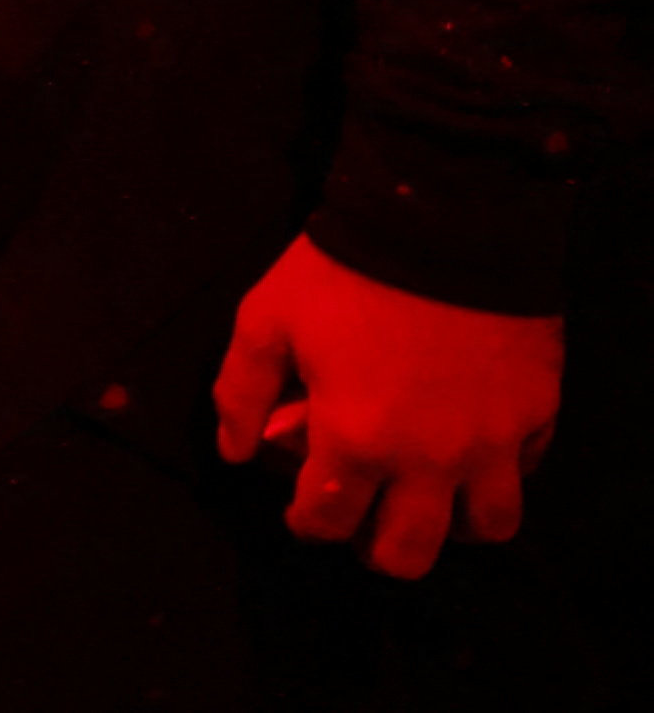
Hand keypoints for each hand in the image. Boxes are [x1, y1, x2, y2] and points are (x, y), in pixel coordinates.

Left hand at [216, 234, 562, 576]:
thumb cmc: (341, 271)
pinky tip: (473, 451)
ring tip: (429, 500)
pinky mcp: (536, 415)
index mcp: (355, 440)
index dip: (306, 523)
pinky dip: (498, 475)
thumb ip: (241, 391)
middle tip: (366, 524)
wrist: (440, 222)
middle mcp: (428, 459)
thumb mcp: (265, 319)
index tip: (303, 510)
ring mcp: (491, 444)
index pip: (326, 520)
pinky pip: (524, 473)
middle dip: (378, 550)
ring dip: (452, 525)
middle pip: (408, 552)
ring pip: (485, 528)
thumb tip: (236, 451)